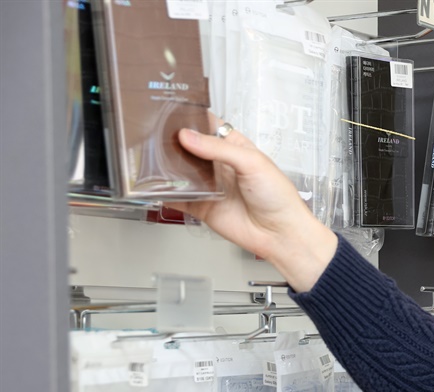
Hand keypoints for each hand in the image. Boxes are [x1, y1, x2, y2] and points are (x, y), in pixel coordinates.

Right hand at [164, 123, 336, 292]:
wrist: (280, 234)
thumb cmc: (278, 197)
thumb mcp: (252, 163)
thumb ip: (219, 149)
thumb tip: (189, 137)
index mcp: (234, 147)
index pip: (207, 126)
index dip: (190, 118)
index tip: (169, 111)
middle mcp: (219, 165)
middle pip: (188, 147)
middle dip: (172, 141)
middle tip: (153, 134)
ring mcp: (209, 185)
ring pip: (179, 171)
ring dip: (166, 166)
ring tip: (149, 157)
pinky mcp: (201, 206)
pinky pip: (177, 198)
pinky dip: (165, 193)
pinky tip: (155, 187)